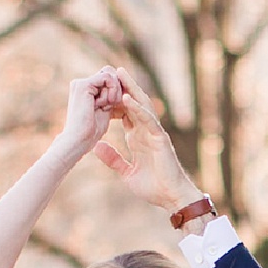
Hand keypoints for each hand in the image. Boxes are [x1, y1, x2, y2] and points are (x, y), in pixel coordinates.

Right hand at [55, 68, 123, 164]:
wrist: (79, 140)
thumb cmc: (91, 131)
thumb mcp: (105, 110)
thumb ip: (110, 97)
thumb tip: (122, 88)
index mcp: (85, 89)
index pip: (108, 78)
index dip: (117, 89)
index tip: (117, 106)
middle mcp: (81, 83)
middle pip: (110, 72)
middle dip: (117, 88)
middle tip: (113, 105)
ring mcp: (81, 83)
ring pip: (110, 74)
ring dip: (115, 91)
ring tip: (107, 106)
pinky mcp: (83, 85)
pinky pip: (107, 78)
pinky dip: (112, 90)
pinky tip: (107, 104)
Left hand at [93, 68, 203, 215]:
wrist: (171, 197)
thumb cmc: (153, 187)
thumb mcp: (126, 172)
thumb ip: (113, 159)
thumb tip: (96, 147)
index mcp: (138, 138)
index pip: (125, 114)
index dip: (114, 101)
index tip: (102, 88)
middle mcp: (146, 132)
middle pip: (133, 104)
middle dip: (123, 87)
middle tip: (111, 70)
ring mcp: (154, 133)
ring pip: (142, 106)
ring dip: (131, 89)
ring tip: (120, 73)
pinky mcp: (160, 138)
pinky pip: (147, 120)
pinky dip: (137, 109)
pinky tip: (126, 98)